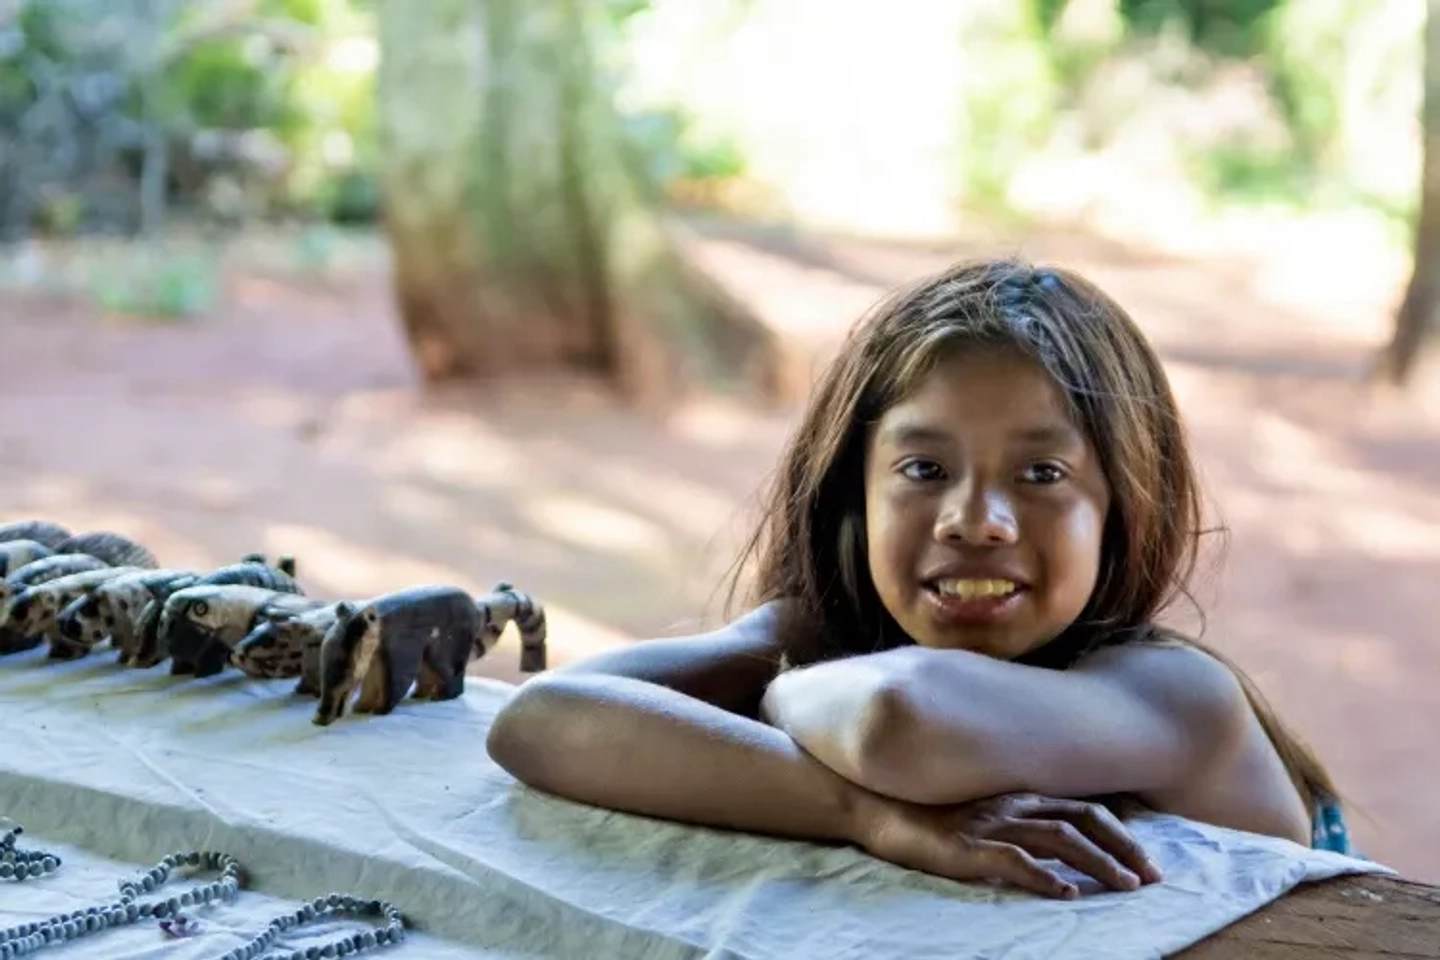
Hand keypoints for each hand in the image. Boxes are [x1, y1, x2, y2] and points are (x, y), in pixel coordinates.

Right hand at [848, 790, 1163, 898]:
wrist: (875, 806)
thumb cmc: (925, 814)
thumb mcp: (979, 813)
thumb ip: (1013, 823)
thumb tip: (1052, 852)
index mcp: (1016, 795)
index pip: (1082, 808)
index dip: (1120, 834)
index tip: (1146, 862)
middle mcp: (1011, 803)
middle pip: (1083, 820)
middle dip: (1124, 849)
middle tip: (1152, 879)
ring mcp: (990, 823)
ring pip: (1059, 839)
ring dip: (1098, 863)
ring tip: (1124, 888)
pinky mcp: (967, 847)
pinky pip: (1014, 859)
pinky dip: (1045, 876)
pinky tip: (1066, 893)